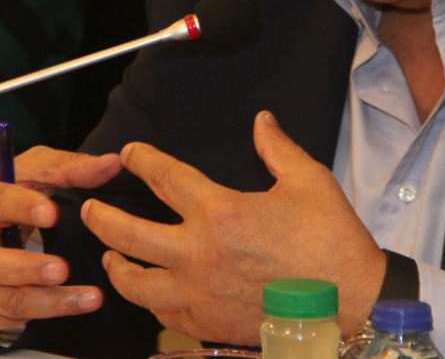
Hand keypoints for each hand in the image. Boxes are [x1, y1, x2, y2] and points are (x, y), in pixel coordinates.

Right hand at [0, 145, 122, 330]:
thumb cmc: (7, 197)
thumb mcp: (31, 174)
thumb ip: (68, 169)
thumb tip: (111, 163)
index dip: (22, 207)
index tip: (52, 214)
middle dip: (28, 268)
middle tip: (62, 269)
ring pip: (6, 299)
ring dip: (51, 301)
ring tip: (91, 298)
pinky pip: (11, 317)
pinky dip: (45, 313)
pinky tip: (72, 306)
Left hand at [80, 111, 384, 344]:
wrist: (355, 306)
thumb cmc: (333, 242)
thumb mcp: (309, 181)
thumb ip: (277, 148)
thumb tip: (262, 120)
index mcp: (220, 212)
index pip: (165, 177)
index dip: (142, 160)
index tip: (129, 153)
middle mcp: (200, 254)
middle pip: (129, 233)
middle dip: (101, 217)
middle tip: (88, 208)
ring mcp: (200, 294)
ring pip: (136, 282)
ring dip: (116, 265)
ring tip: (109, 253)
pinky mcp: (209, 324)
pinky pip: (163, 313)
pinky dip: (149, 299)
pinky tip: (148, 290)